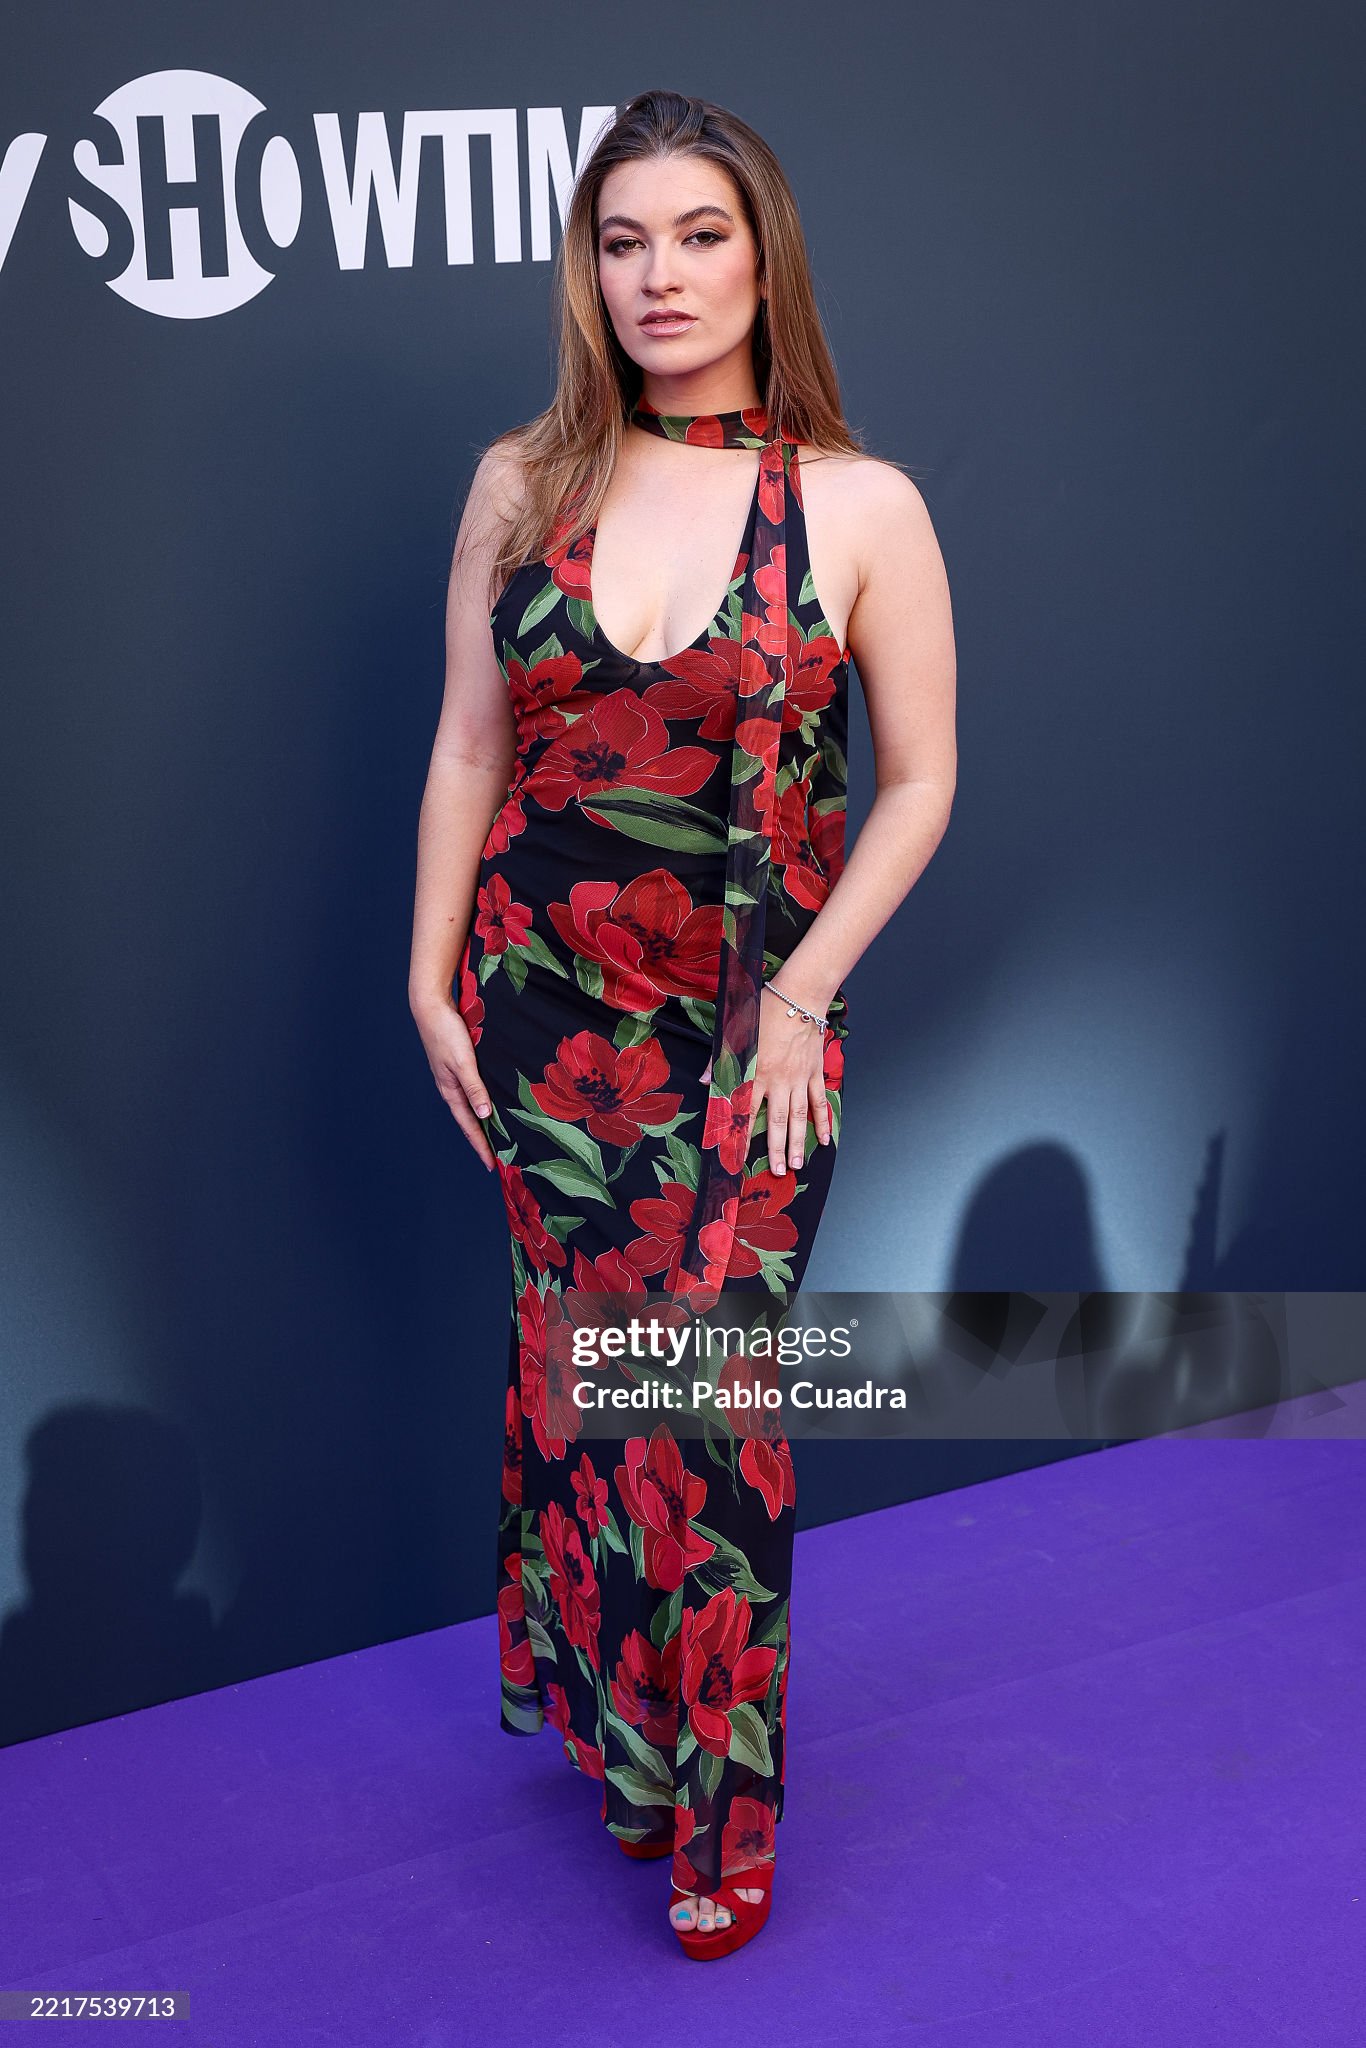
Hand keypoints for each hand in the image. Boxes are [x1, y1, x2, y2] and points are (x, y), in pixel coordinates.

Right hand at [412, 998, 497, 1171]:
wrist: (431, 1006)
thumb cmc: (446, 1033)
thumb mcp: (463, 1062)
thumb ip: (475, 1088)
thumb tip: (485, 1115)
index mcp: (450, 1091)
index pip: (469, 1125)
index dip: (481, 1145)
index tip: (492, 1165)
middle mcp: (451, 1087)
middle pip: (469, 1119)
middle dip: (482, 1138)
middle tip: (498, 1157)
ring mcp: (453, 1076)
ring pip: (471, 1105)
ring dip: (483, 1120)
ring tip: (498, 1134)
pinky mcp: (457, 1064)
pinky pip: (472, 1090)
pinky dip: (482, 1101)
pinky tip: (491, 1100)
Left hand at [700, 989, 832, 1174]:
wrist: (800, 996)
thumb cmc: (765, 1010)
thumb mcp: (735, 1031)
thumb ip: (720, 1059)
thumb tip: (706, 1081)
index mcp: (757, 1072)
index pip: (747, 1110)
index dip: (743, 1135)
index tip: (740, 1157)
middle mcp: (779, 1080)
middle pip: (776, 1121)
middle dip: (776, 1149)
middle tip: (777, 1171)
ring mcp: (799, 1078)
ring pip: (799, 1117)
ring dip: (798, 1142)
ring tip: (796, 1164)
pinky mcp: (814, 1072)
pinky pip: (819, 1101)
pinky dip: (822, 1121)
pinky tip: (824, 1139)